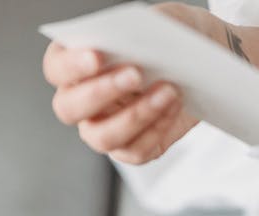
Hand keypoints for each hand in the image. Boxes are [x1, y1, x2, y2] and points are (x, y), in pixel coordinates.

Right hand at [42, 3, 214, 163]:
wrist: (202, 64)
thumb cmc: (171, 40)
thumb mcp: (162, 23)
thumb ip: (143, 28)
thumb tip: (135, 38)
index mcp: (75, 64)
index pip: (56, 68)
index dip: (72, 65)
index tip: (97, 55)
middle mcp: (81, 100)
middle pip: (69, 108)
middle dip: (101, 92)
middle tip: (136, 74)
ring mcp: (104, 127)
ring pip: (102, 136)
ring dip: (135, 116)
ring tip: (167, 91)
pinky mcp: (133, 148)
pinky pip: (135, 151)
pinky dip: (157, 129)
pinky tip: (175, 105)